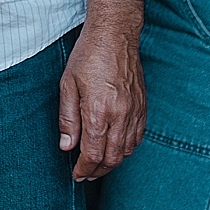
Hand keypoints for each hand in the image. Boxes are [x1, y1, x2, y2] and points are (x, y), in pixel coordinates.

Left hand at [58, 22, 146, 179]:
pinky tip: (116, 147)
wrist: (115, 35)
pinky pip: (138, 137)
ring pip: (127, 150)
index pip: (93, 154)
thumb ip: (68, 119)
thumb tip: (67, 146)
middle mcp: (120, 116)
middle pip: (112, 158)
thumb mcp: (68, 85)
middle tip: (86, 174)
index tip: (76, 174)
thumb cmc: (88, 56)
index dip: (84, 169)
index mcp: (99, 112)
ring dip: (113, 162)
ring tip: (99, 164)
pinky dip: (127, 148)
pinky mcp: (142, 106)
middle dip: (98, 170)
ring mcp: (134, 112)